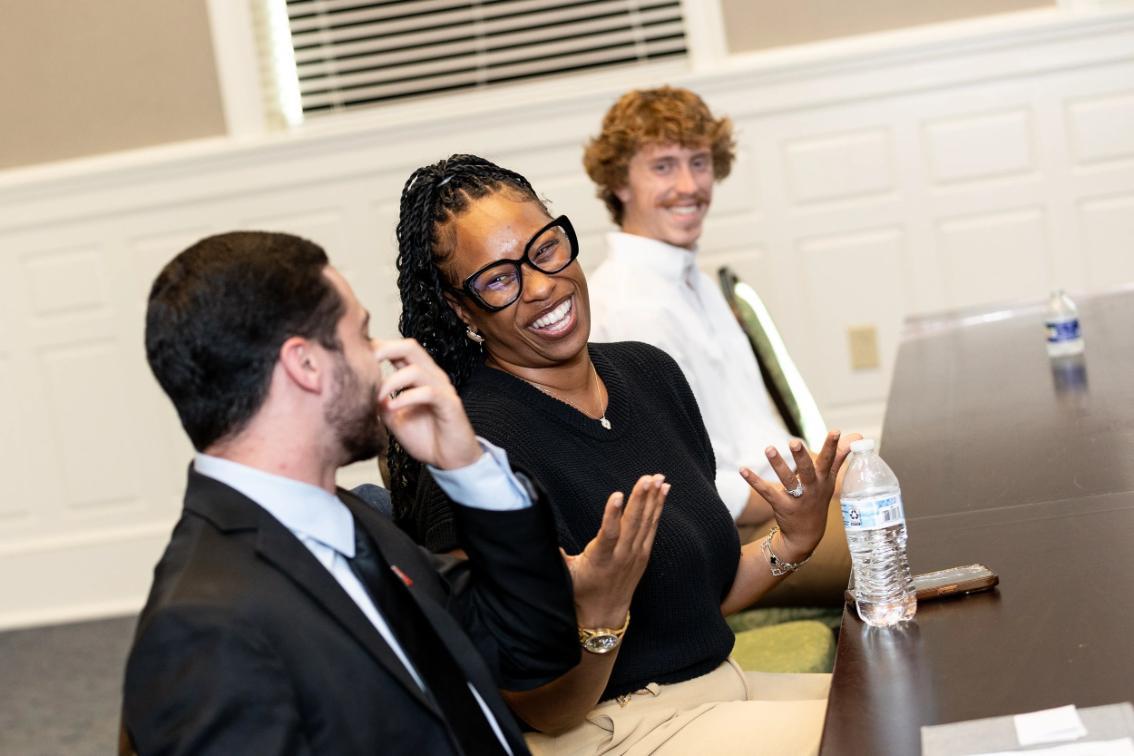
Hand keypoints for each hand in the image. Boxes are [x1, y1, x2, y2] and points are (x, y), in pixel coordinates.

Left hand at [373, 338, 479, 470]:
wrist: (450, 460)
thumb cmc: (425, 437)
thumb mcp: (393, 418)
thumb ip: (380, 402)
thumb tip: (361, 391)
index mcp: (418, 375)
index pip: (399, 349)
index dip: (378, 347)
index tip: (355, 356)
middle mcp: (432, 375)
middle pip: (410, 347)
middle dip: (384, 350)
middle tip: (363, 362)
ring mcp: (443, 388)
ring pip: (416, 369)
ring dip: (391, 381)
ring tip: (376, 397)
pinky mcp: (450, 404)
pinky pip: (428, 393)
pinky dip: (406, 398)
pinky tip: (392, 407)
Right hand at [562, 474, 667, 627]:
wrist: (603, 615)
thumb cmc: (580, 591)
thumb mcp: (564, 574)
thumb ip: (556, 554)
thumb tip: (534, 531)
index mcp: (600, 559)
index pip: (609, 535)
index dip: (612, 515)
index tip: (616, 495)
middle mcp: (621, 556)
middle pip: (632, 524)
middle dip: (640, 499)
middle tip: (646, 478)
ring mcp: (635, 554)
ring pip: (646, 522)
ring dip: (653, 498)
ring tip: (658, 478)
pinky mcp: (643, 553)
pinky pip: (652, 526)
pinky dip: (658, 508)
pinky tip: (663, 491)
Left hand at [740, 431, 857, 562]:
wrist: (807, 535)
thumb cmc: (818, 500)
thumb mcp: (830, 480)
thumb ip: (838, 458)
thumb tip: (856, 437)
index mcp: (824, 480)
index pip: (830, 461)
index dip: (832, 446)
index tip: (835, 431)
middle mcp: (812, 488)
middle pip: (808, 471)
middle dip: (801, 457)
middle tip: (794, 442)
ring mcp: (797, 499)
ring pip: (788, 480)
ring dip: (778, 465)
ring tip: (768, 448)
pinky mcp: (782, 506)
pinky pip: (767, 492)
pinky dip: (754, 480)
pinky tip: (743, 469)